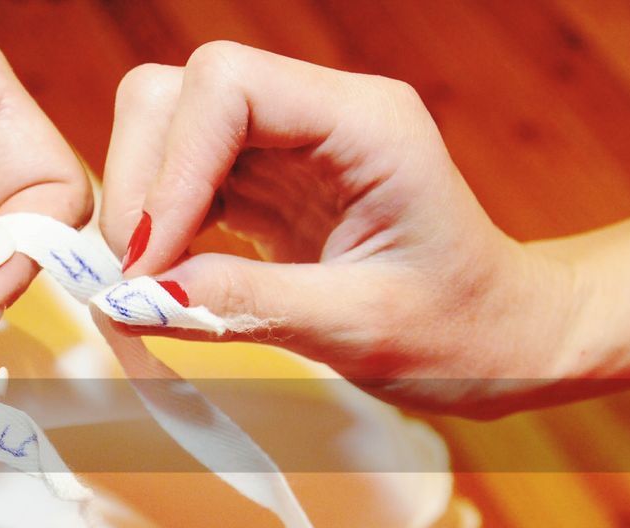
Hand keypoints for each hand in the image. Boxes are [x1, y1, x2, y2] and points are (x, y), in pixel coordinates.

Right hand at [100, 42, 616, 416]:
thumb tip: (133, 300)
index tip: (152, 265)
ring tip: (152, 285)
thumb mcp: (358, 328)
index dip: (171, 169)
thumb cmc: (459, 331)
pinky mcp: (259, 181)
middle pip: (176, 93)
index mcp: (363, 122)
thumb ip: (245, 304)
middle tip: (140, 280)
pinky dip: (154, 229)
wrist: (496, 340)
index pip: (226, 85)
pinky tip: (168, 280)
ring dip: (139, 208)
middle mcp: (317, 113)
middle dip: (140, 185)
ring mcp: (284, 143)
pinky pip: (175, 179)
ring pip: (162, 130)